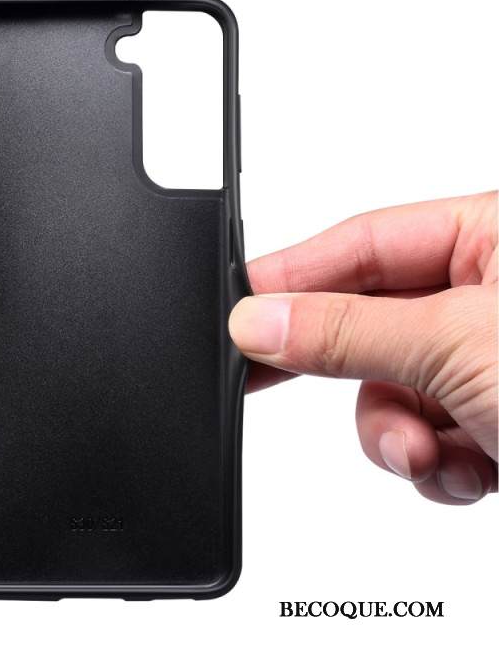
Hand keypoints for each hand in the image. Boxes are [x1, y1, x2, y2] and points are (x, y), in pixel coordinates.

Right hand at [230, 191, 496, 504]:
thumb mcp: (458, 345)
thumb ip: (348, 331)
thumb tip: (258, 321)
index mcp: (494, 237)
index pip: (363, 244)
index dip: (294, 275)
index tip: (236, 306)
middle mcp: (489, 297)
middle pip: (368, 321)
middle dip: (341, 367)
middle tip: (258, 375)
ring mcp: (491, 364)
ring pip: (391, 390)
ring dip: (395, 433)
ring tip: (421, 453)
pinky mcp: (496, 423)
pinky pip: (425, 438)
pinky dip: (433, 465)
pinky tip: (463, 473)